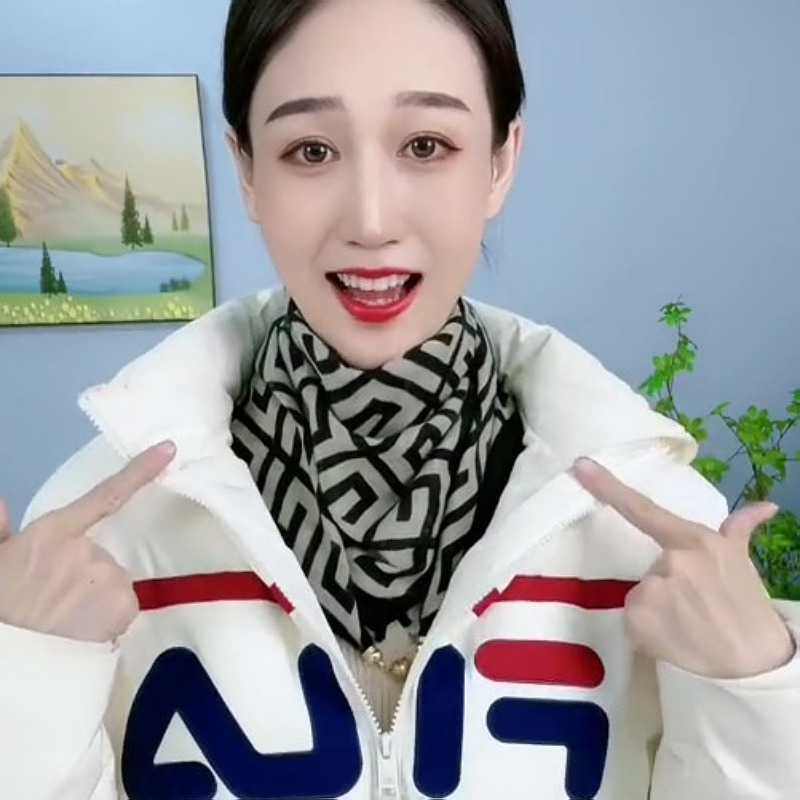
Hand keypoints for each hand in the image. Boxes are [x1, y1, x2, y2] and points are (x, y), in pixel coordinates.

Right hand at [0, 441, 174, 642]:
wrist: (3, 652)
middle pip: (105, 559)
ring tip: (62, 619)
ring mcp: (109, 579)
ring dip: (96, 601)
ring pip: (114, 587)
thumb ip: (1, 528)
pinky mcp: (122, 609)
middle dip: (87, 577)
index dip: (141, 470)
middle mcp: (89, 551)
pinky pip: (122, 611)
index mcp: (55, 532)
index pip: (106, 494)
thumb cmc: (0, 600)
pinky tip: (79, 632)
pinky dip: (106, 622)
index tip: (170, 449)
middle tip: (54, 599)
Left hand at [573, 458, 795, 678]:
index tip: (581, 466)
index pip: (643, 509)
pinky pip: (632, 620)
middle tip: (697, 605)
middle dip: (669, 584)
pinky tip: (674, 638)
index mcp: (694, 542)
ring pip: (642, 595)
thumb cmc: (746, 607)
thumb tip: (767, 506)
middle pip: (652, 567)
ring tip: (689, 623)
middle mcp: (670, 562)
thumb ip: (739, 529)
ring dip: (659, 608)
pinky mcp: (636, 621)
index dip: (608, 487)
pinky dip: (647, 631)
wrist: (752, 663)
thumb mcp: (740, 561)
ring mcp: (651, 592)